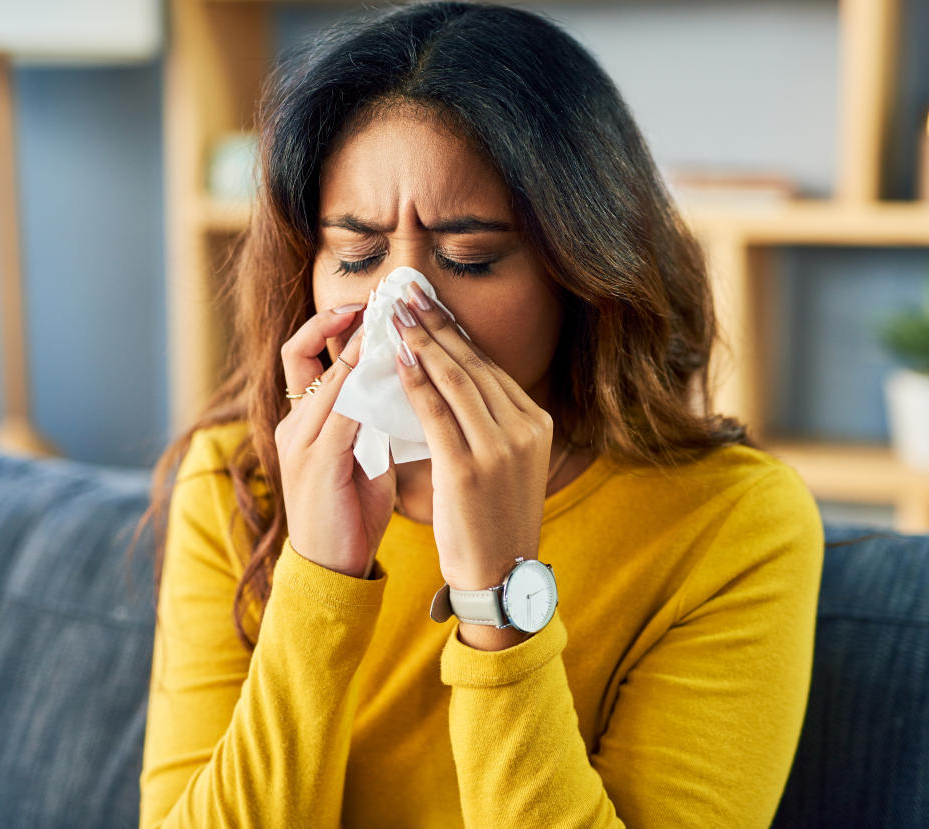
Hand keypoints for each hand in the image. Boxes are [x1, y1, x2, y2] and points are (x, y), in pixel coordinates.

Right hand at [276, 303, 395, 578]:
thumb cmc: (350, 515)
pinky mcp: (316, 460)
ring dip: (360, 347)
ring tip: (391, 324)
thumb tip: (403, 388)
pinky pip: (341, 410)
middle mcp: (292, 424)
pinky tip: (393, 371)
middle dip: (339, 320)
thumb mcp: (361, 457)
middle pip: (303, 352)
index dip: (332, 325)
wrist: (332, 569)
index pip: (306, 356)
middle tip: (378, 298)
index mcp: (301, 422)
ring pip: (327, 376)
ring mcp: (299, 441)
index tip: (369, 305)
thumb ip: (370, 422)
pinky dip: (366, 385)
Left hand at [390, 281, 554, 589]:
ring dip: (420, 341)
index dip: (454, 330)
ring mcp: (499, 447)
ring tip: (393, 312)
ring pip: (455, 378)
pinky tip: (394, 358)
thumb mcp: (507, 463)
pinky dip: (414, 381)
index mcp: (536, 423)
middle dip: (435, 323)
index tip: (428, 302)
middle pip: (472, 363)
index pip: (488, 366)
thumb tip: (458, 381)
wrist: (501, 575)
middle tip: (406, 291)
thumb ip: (490, 423)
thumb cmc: (495, 519)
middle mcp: (523, 428)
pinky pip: (436, 412)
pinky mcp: (469, 467)